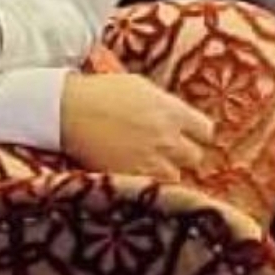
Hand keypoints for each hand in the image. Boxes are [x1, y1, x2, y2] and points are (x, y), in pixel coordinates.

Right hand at [59, 69, 216, 182]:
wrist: (69, 110)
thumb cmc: (100, 92)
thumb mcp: (141, 87)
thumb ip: (165, 104)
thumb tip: (177, 115)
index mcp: (172, 111)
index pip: (206, 131)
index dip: (196, 135)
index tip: (188, 136)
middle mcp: (167, 138)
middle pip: (194, 157)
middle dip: (183, 155)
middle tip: (167, 152)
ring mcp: (150, 161)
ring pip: (175, 177)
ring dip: (166, 173)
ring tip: (150, 166)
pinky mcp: (132, 177)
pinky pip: (151, 188)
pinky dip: (147, 183)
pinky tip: (136, 174)